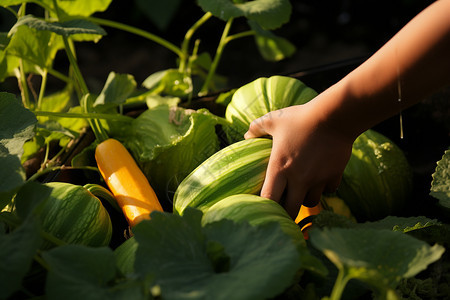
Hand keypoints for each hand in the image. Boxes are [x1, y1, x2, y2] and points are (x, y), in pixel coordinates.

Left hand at [244, 101, 353, 218]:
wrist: (334, 115)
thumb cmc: (300, 117)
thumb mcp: (274, 119)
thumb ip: (256, 128)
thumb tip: (246, 135)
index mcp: (280, 168)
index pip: (269, 199)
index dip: (265, 206)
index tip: (264, 206)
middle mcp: (298, 178)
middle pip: (291, 210)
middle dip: (286, 212)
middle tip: (284, 206)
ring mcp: (318, 179)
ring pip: (311, 203)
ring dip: (305, 199)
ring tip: (302, 190)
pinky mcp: (334, 175)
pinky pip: (329, 191)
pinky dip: (324, 188)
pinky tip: (320, 178)